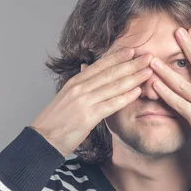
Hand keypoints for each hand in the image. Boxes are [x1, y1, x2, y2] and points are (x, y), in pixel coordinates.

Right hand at [30, 47, 153, 156]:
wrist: (42, 140)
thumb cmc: (56, 121)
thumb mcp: (66, 97)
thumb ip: (79, 84)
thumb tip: (85, 69)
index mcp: (74, 82)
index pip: (99, 65)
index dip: (117, 56)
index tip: (132, 50)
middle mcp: (79, 88)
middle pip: (110, 73)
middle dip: (131, 64)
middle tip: (147, 56)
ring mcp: (83, 102)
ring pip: (113, 86)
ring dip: (133, 77)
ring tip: (148, 71)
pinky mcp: (87, 117)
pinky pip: (110, 104)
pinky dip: (125, 97)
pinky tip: (137, 91)